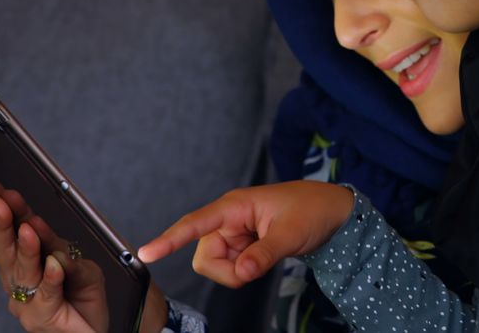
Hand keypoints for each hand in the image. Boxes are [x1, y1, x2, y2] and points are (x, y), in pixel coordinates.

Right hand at [0, 182, 167, 331]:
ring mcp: (27, 302)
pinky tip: (52, 264)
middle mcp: (17, 281)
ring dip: (25, 247)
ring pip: (23, 271)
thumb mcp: (74, 259)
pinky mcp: (46, 318)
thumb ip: (57, 245)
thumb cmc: (83, 294)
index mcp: (20, 263)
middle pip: (3, 250)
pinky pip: (48, 295)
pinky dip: (50, 277)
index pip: (1, 234)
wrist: (98, 330)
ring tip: (26, 227)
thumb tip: (35, 224)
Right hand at [138, 181, 354, 288]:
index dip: (170, 238)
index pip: (195, 223)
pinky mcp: (240, 245)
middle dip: (228, 271)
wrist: (332, 211)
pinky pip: (230, 267)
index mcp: (235, 206)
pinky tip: (263, 257)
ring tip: (265, 256)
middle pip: (204, 256)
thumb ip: (265, 254)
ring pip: (216, 265)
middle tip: (257, 264)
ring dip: (237, 271)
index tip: (146, 252)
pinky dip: (244, 270)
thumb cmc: (312, 210)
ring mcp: (233, 233)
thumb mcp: (291, 233)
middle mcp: (228, 219)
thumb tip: (242, 272)